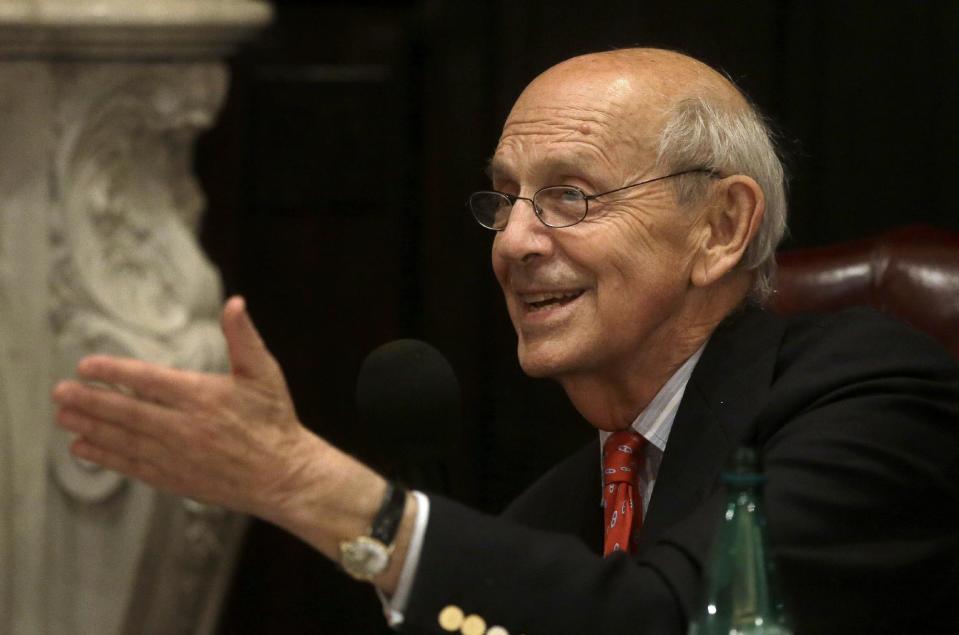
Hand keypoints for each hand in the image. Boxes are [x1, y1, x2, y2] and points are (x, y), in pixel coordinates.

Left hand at [52, 296, 411, 590]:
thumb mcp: (264, 373)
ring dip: (91, 428)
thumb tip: (235, 302)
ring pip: (124, 439)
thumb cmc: (276, 420)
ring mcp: (178, 455)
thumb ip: (244, 337)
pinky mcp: (177, 478)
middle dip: (89, 402)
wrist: (285, 475)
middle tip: (60, 393)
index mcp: (203, 396)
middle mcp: (186, 427)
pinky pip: (133, 466)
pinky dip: (106, 457)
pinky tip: (84, 449)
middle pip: (127, 412)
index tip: (86, 365)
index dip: (114, 371)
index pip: (148, 379)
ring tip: (63, 418)